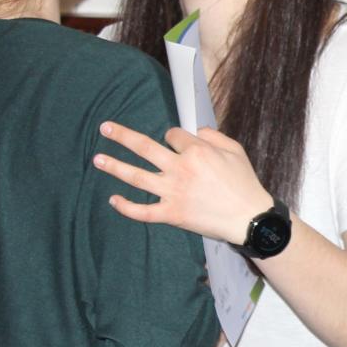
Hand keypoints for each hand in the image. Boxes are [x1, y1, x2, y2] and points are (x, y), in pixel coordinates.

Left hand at [92, 122, 271, 244]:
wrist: (249, 217)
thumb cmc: (244, 182)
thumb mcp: (235, 149)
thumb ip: (213, 136)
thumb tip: (194, 131)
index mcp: (196, 151)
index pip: (172, 135)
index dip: (173, 137)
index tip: (174, 143)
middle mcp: (180, 169)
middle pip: (144, 147)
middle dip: (121, 136)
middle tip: (105, 128)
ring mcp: (173, 192)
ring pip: (136, 177)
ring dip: (115, 166)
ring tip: (97, 159)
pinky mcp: (172, 214)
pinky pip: (143, 211)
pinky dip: (126, 207)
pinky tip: (113, 199)